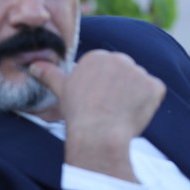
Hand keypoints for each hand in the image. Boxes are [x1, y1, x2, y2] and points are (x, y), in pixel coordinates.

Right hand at [29, 50, 165, 181]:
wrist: (98, 133)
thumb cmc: (78, 113)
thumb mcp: (62, 90)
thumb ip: (50, 74)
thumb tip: (33, 65)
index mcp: (98, 56)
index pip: (106, 70)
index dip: (103, 89)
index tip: (96, 101)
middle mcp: (120, 58)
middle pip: (124, 74)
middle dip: (120, 90)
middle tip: (109, 108)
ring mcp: (140, 71)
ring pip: (140, 85)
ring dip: (135, 97)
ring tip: (119, 113)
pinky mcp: (155, 86)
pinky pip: (154, 94)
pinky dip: (148, 105)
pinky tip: (134, 115)